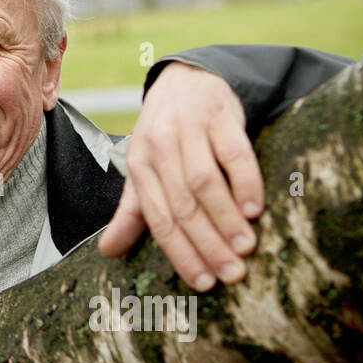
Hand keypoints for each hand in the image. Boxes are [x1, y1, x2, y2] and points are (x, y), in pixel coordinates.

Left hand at [98, 62, 263, 291]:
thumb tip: (107, 253)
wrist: (187, 79)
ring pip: (205, 182)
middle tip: (231, 275)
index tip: (203, 283)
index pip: (158, 218)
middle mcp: (160, 146)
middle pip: (182, 204)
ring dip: (226, 218)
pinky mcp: (220, 116)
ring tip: (246, 248)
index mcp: (139, 165)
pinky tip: (255, 208)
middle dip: (207, 244)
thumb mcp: (144, 171)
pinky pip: (233, 152)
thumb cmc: (166, 137)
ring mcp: (189, 129)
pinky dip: (244, 181)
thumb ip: (132, 212)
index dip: (180, 253)